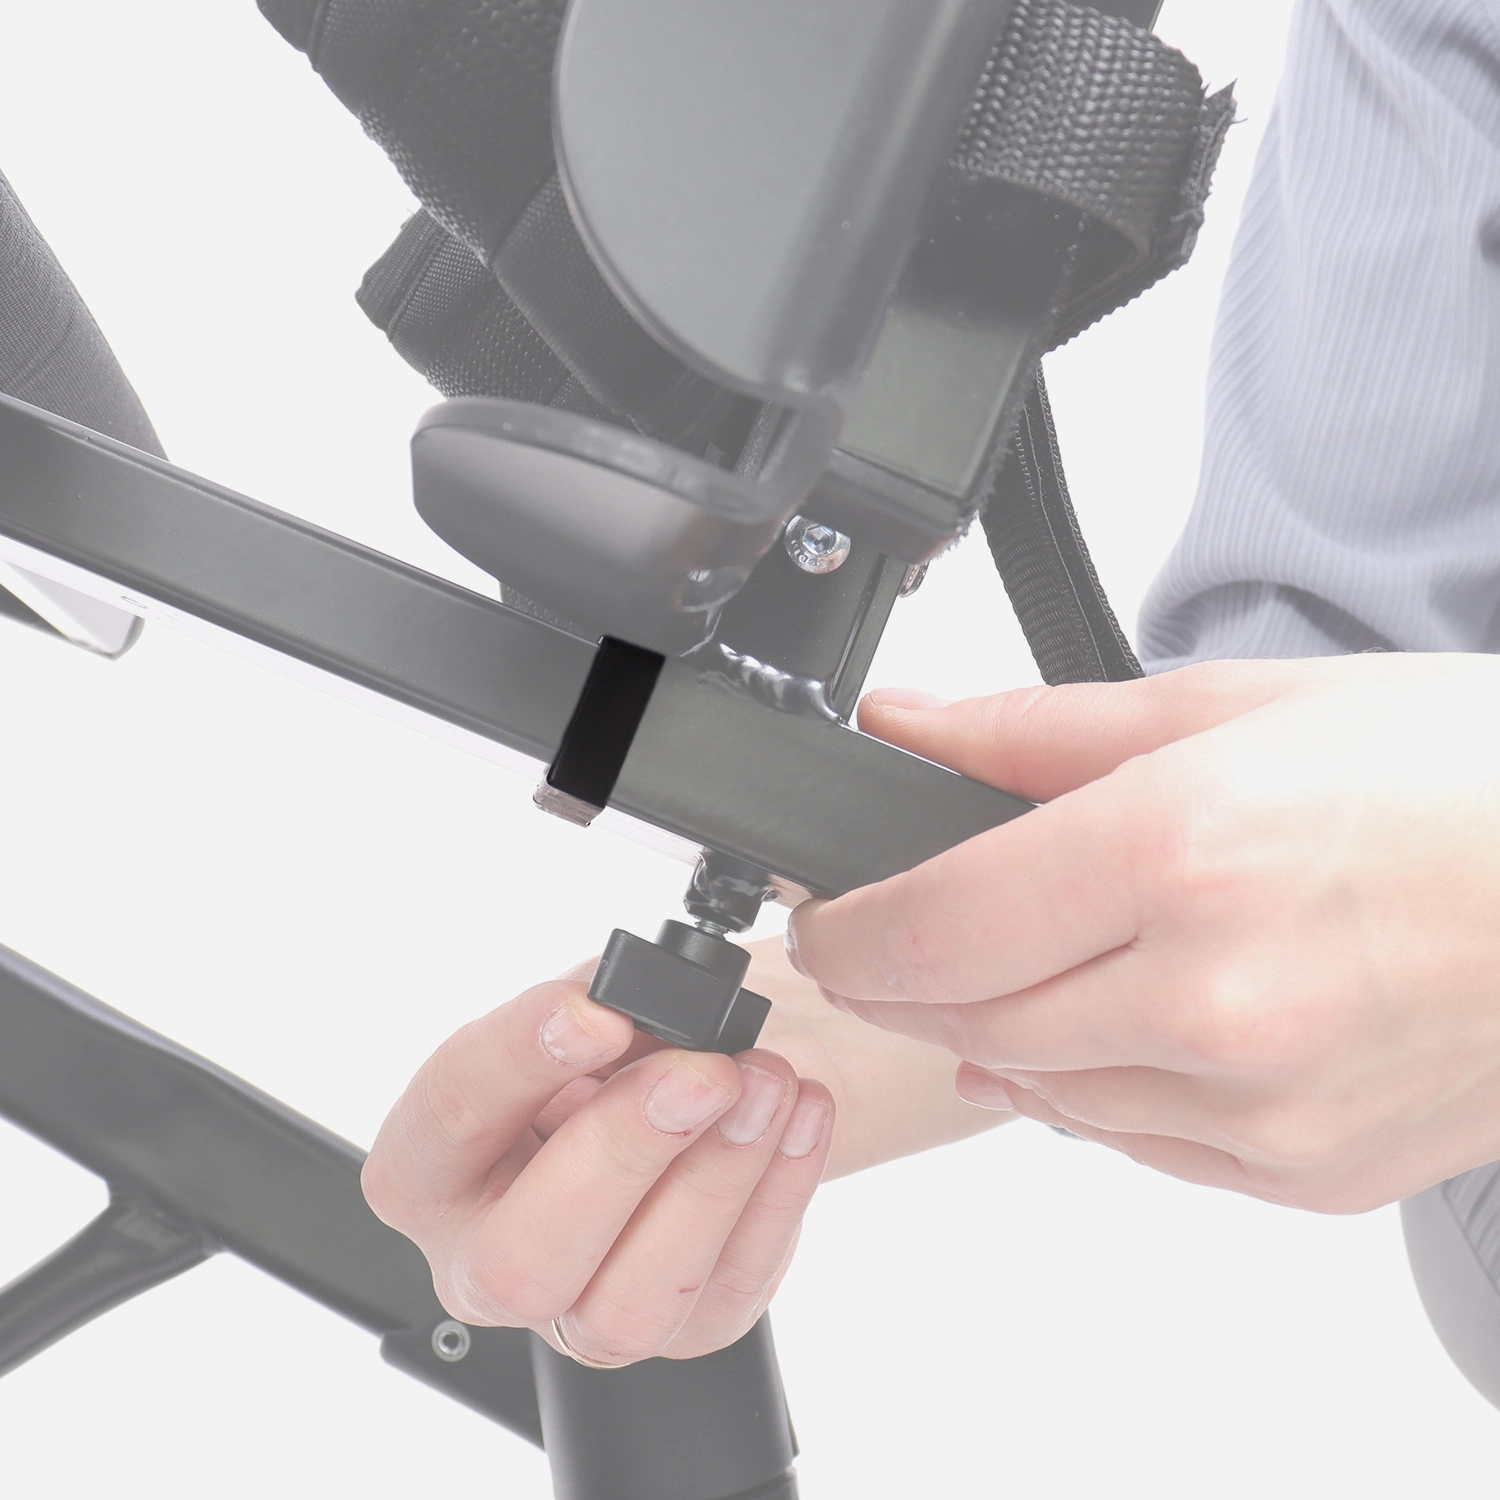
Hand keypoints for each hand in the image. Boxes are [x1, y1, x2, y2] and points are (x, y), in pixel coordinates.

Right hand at [362, 967, 832, 1366]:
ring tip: (767, 1084)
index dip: (517, 1061)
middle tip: (700, 1073)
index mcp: (429, 1166)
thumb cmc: (608, 1050)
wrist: (682, 1085)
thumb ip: (595, 1006)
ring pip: (629, 1304)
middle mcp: (483, 1262)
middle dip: (622, 1154)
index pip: (447, 1118)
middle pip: (524, 1256)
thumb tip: (643, 1001)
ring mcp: (579, 1314)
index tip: (596, 1012)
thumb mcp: (586, 1007)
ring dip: (713, 1183)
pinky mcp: (679, 1331)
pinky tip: (801, 1116)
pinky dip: (777, 1196)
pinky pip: (728, 1292)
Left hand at [787, 655, 1499, 1213]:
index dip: (847, 930)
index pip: (933, 927)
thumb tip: (907, 724)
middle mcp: (1215, 998)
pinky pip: (1136, 1143)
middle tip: (892, 936)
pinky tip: (1112, 1027)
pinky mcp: (1303, 1173)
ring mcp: (1262, 1107)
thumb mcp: (1235, 706)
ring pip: (1044, 1091)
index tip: (824, 921)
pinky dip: (1093, 1085)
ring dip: (997, 1030)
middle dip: (903, 981)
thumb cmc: (1461, 775)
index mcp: (1183, 853)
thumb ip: (1036, 732)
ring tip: (1015, 965)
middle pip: (969, 1018)